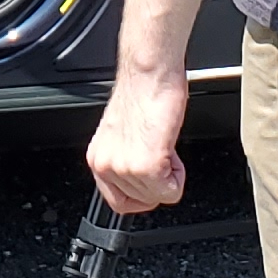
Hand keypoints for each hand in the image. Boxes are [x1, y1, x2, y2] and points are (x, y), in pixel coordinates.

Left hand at [86, 65, 188, 215]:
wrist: (149, 74)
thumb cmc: (142, 93)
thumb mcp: (122, 136)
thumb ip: (126, 160)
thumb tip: (141, 178)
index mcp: (98, 159)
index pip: (118, 202)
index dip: (143, 194)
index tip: (153, 182)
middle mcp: (106, 166)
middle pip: (143, 201)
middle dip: (159, 181)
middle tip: (161, 152)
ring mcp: (125, 168)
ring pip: (159, 197)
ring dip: (170, 175)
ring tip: (164, 146)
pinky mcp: (148, 166)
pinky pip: (172, 191)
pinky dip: (179, 174)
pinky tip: (170, 149)